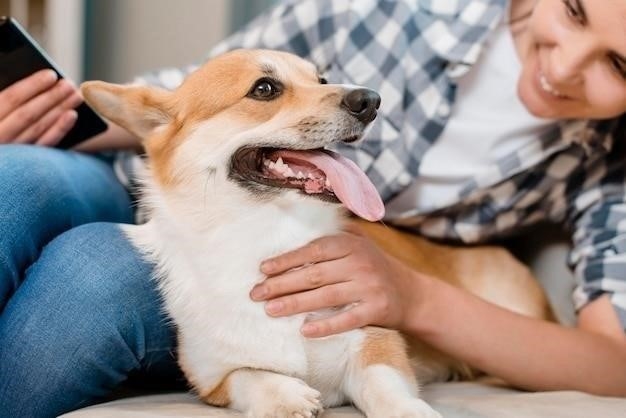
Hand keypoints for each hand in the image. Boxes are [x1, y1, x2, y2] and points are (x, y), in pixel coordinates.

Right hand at [0, 69, 82, 145]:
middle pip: (27, 114)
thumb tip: (33, 83)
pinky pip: (43, 145)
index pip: (9, 99)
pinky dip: (59, 129)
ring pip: (38, 128)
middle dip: (50, 97)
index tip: (51, 75)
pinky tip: (72, 115)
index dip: (31, 86)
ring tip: (76, 96)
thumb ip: (8, 100)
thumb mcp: (0, 110)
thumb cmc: (3, 124)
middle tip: (70, 84)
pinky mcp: (24, 163)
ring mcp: (11, 152)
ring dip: (59, 109)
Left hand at [250, 224, 420, 337]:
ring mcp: (369, 287)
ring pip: (325, 297)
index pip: (313, 251)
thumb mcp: (360, 242)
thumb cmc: (375, 266)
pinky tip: (304, 330)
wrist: (412, 294)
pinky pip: (347, 320)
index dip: (287, 260)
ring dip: (294, 304)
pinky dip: (326, 326)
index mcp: (352, 244)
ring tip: (270, 310)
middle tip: (256, 294)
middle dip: (281, 284)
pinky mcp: (376, 310)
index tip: (263, 269)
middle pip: (314, 275)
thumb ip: (334, 233)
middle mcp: (360, 263)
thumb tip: (296, 221)